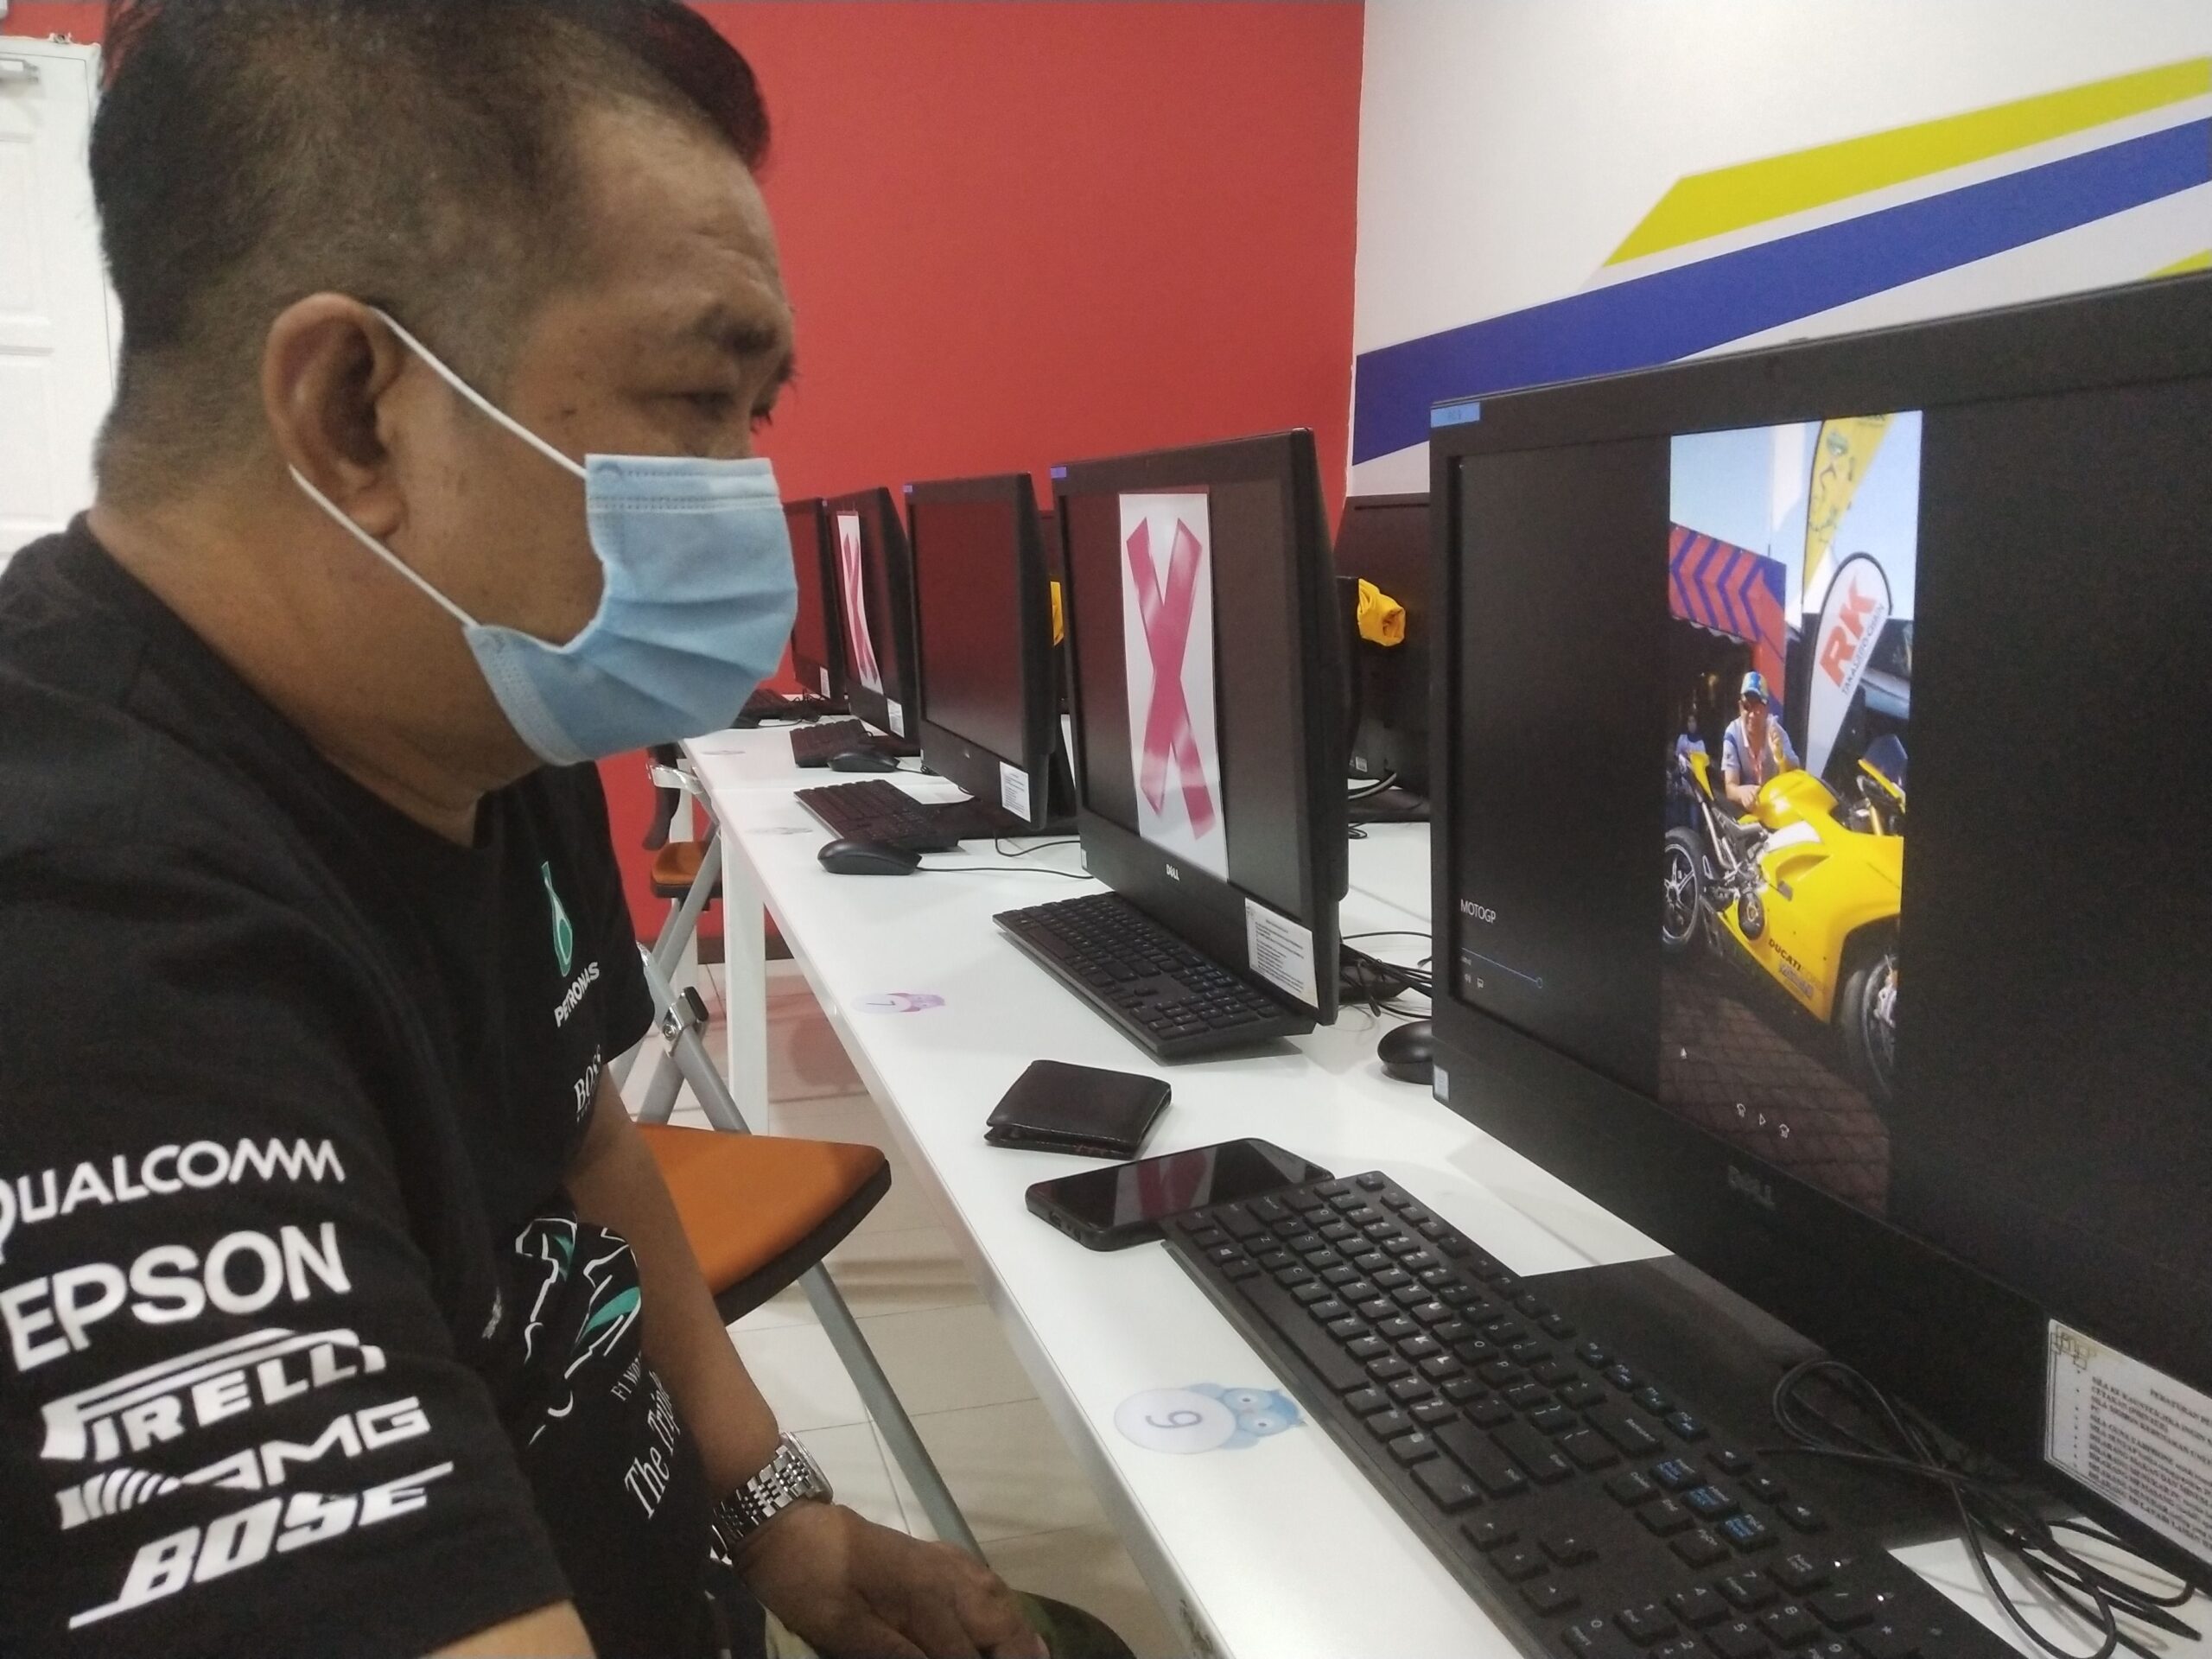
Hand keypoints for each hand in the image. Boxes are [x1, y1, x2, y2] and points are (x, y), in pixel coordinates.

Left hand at [737, 1501, 1047, 1658]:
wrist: (790, 1527)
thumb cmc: (811, 1584)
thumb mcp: (843, 1631)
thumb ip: (898, 1657)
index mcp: (926, 1601)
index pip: (970, 1657)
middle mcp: (946, 1579)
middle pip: (998, 1624)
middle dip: (1018, 1655)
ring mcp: (941, 1563)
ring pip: (996, 1599)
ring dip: (1017, 1631)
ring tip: (1036, 1657)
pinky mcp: (931, 1555)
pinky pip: (981, 1580)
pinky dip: (1001, 1602)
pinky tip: (1003, 1614)